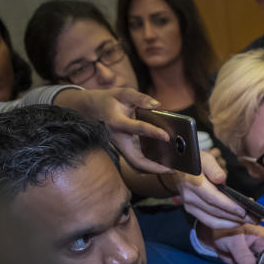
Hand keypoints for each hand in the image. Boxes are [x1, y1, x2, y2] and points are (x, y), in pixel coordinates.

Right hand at [54, 88, 171, 173]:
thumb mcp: (122, 93)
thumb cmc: (108, 100)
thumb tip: (157, 105)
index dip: (152, 132)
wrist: (90, 109)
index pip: (136, 128)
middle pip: (135, 160)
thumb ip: (139, 98)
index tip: (167, 136)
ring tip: (172, 170)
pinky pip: (136, 161)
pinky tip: (164, 165)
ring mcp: (120, 146)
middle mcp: (117, 139)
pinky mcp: (123, 149)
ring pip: (135, 164)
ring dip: (153, 170)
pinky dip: (149, 166)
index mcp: (117, 122)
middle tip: (173, 169)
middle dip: (154, 167)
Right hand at [173, 151, 248, 228]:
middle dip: (236, 216)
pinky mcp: (192, 211)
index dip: (229, 206)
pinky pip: (209, 222)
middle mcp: (189, 197)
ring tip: (249, 221)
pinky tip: (237, 222)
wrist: (180, 170)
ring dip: (232, 223)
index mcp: (193, 182)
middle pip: (215, 211)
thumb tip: (220, 179)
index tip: (244, 210)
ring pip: (212, 220)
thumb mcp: (205, 158)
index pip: (213, 198)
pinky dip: (224, 224)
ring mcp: (189, 206)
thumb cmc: (197, 163)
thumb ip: (213, 168)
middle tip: (254, 218)